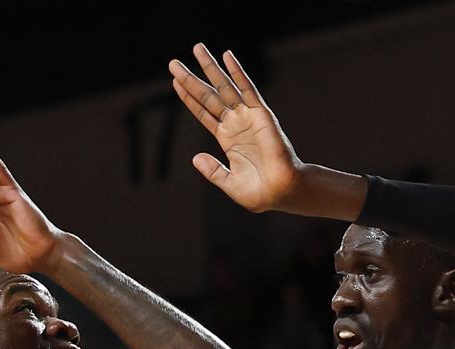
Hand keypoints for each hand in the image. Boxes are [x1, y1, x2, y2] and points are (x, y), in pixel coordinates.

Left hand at [170, 44, 303, 212]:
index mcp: (228, 140)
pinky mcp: (260, 114)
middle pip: (209, 96)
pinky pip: (247, 88)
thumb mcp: (229, 183)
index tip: (174, 83)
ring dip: (210, 68)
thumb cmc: (260, 192)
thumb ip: (212, 171)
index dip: (189, 99)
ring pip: (224, 87)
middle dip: (191, 79)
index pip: (204, 113)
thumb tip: (195, 157)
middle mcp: (236, 124)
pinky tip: (227, 55)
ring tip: (196, 49)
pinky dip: (237, 72)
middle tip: (173, 63)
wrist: (281, 192)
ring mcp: (247, 117)